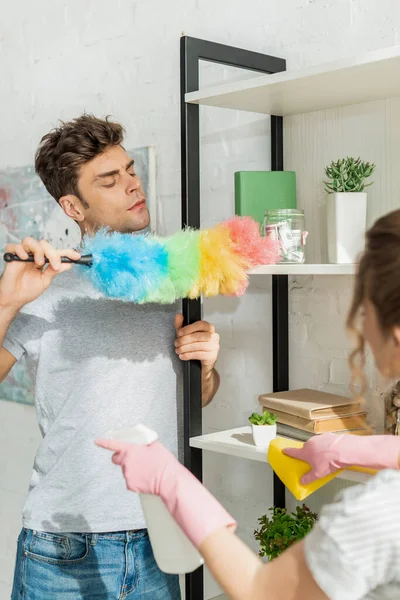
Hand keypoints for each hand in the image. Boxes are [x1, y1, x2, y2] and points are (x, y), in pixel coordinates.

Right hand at [0, 238, 79, 310]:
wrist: (14, 299)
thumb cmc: (27, 291)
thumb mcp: (45, 280)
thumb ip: (55, 270)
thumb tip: (69, 264)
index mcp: (42, 260)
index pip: (55, 252)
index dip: (67, 252)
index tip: (77, 256)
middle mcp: (33, 256)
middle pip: (44, 244)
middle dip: (53, 253)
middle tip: (55, 265)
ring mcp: (22, 255)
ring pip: (30, 241)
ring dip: (38, 251)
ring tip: (39, 263)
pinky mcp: (11, 257)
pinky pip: (14, 246)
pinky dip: (21, 250)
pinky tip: (25, 259)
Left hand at [96, 439, 180, 495]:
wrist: (169, 480)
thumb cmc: (164, 464)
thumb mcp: (156, 446)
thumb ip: (145, 443)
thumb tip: (144, 444)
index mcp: (131, 451)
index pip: (113, 445)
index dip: (104, 442)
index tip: (98, 441)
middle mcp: (126, 463)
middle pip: (117, 459)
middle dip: (122, 458)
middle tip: (133, 459)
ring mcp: (128, 475)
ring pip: (126, 471)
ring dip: (132, 469)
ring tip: (146, 470)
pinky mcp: (131, 486)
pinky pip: (130, 481)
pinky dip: (136, 480)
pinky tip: (146, 478)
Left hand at [174, 314, 219, 368]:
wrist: (202, 361)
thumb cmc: (195, 345)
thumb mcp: (186, 334)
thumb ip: (181, 325)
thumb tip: (178, 316)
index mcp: (209, 328)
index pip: (201, 324)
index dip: (189, 328)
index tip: (179, 333)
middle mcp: (214, 336)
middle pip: (199, 336)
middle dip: (185, 340)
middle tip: (177, 343)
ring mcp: (214, 346)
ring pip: (199, 346)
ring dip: (186, 348)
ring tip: (178, 350)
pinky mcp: (212, 356)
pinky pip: (200, 354)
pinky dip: (189, 355)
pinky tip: (183, 356)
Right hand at [283, 433, 399, 483]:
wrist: (343, 450)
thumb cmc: (329, 462)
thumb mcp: (318, 474)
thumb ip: (308, 478)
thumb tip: (301, 482)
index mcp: (305, 452)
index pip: (293, 452)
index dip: (288, 452)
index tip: (284, 450)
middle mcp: (309, 443)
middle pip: (305, 448)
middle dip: (308, 453)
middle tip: (314, 461)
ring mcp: (318, 438)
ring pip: (315, 444)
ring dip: (317, 449)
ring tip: (325, 457)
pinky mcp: (327, 435)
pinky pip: (324, 441)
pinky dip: (326, 445)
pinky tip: (332, 451)